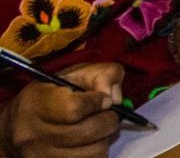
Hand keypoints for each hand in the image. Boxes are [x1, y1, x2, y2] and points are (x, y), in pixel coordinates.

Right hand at [0, 63, 122, 157]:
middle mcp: (32, 134)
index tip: (104, 99)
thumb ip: (103, 75)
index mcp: (35, 104)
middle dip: (109, 120)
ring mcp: (40, 156)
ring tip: (98, 128)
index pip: (74, 108)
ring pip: (94, 151)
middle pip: (88, 131)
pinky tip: (91, 141)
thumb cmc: (53, 94)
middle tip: (108, 114)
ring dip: (105, 138)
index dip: (97, 102)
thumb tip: (114, 98)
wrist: (20, 125)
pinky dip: (98, 152)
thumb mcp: (77, 74)